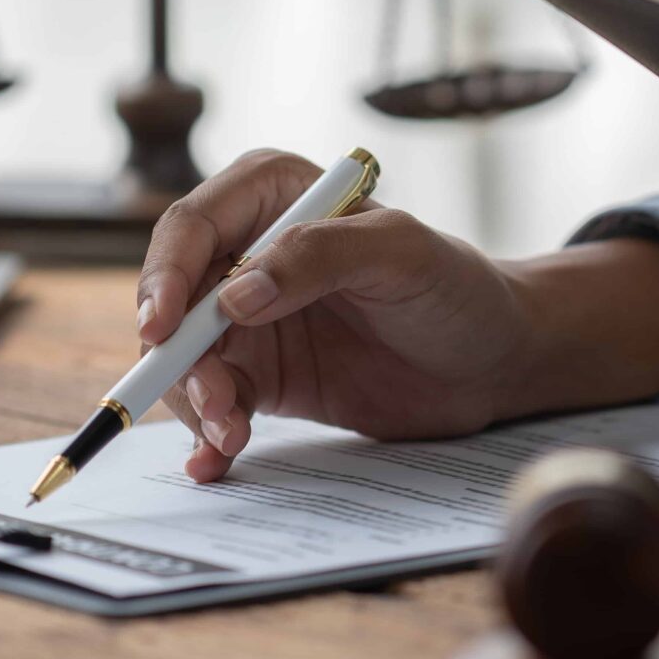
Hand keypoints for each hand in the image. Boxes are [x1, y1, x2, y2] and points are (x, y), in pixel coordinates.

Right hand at [135, 151, 658, 480]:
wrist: (495, 361)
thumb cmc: (458, 287)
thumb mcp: (405, 255)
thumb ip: (323, 255)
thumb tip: (236, 291)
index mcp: (274, 195)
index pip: (192, 226)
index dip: (166, 274)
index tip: (163, 327)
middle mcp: (247, 253)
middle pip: (174, 301)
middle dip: (178, 358)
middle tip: (215, 405)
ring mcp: (250, 318)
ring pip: (185, 360)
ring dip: (195, 403)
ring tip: (231, 438)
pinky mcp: (263, 376)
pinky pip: (214, 404)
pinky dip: (206, 436)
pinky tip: (214, 462)